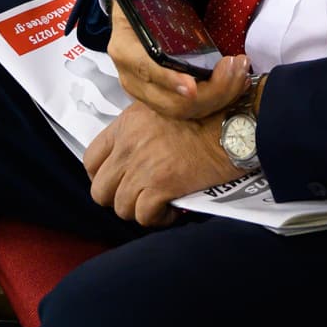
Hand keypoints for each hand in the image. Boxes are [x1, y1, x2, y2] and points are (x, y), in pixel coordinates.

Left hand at [83, 101, 240, 225]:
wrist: (236, 120)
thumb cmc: (210, 113)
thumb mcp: (165, 108)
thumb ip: (141, 128)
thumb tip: (134, 154)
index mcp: (127, 124)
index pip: (90, 158)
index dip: (101, 176)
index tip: (117, 182)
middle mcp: (129, 145)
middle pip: (100, 189)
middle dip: (118, 198)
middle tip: (139, 196)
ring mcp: (143, 166)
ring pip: (121, 207)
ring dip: (139, 210)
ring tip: (159, 203)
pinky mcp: (163, 184)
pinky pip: (144, 215)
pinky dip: (158, 218)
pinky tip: (172, 208)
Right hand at [106, 0, 252, 119]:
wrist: (141, 20)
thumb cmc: (145, 3)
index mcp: (124, 50)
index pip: (145, 71)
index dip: (168, 80)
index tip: (193, 86)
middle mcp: (132, 78)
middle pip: (169, 101)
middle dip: (207, 91)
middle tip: (234, 68)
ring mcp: (148, 93)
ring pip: (183, 110)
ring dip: (217, 96)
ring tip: (240, 71)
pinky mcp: (165, 99)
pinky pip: (191, 110)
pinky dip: (217, 100)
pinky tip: (236, 81)